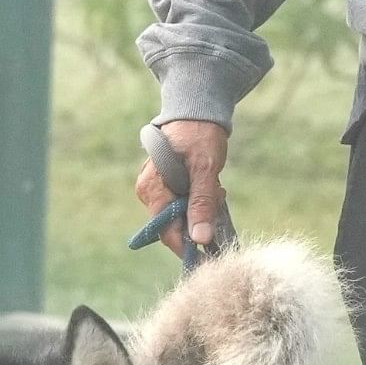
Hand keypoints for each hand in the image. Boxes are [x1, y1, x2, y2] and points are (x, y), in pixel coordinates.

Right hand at [135, 120, 230, 254]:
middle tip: (218, 198)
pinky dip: (199, 201)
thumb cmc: (200, 136)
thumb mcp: (205, 169)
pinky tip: (210, 186)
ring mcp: (155, 190)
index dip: (187, 246)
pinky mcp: (165, 187)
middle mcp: (148, 192)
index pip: (166, 231)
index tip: (211, 253)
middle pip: (174, 225)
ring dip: (202, 209)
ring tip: (216, 187)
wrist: (196, 111)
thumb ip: (202, 204)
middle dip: (199, 221)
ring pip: (181, 216)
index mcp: (152, 188)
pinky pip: (182, 205)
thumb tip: (201, 239)